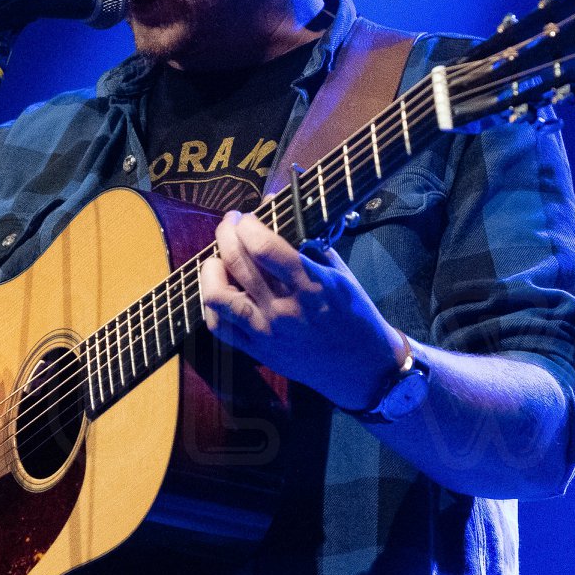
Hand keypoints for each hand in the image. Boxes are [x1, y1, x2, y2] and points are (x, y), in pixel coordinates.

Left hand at [200, 211, 404, 410]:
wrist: (362, 367)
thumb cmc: (354, 314)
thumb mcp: (339, 274)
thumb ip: (308, 242)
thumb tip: (276, 207)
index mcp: (309, 286)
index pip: (263, 246)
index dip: (247, 225)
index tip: (247, 217)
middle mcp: (283, 309)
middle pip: (237, 263)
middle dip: (226, 233)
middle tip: (229, 224)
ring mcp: (266, 332)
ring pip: (217, 297)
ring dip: (212, 269)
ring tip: (218, 258)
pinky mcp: (257, 352)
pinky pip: (219, 327)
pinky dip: (212, 303)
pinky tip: (219, 289)